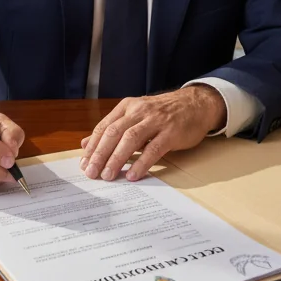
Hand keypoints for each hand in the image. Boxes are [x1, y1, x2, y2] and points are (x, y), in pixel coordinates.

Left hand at [79, 86, 225, 182]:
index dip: (93, 146)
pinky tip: (132, 175)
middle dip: (100, 154)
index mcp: (127, 107)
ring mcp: (156, 120)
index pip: (104, 127)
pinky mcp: (171, 132)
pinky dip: (141, 162)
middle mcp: (139, 110)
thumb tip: (85, 144)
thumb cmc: (163, 113)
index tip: (84, 164)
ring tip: (108, 175)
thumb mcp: (135, 115)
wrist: (195, 104)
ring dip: (117, 158)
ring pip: (131, 139)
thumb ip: (112, 128)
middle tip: (91, 173)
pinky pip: (153, 148)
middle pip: (114, 132)